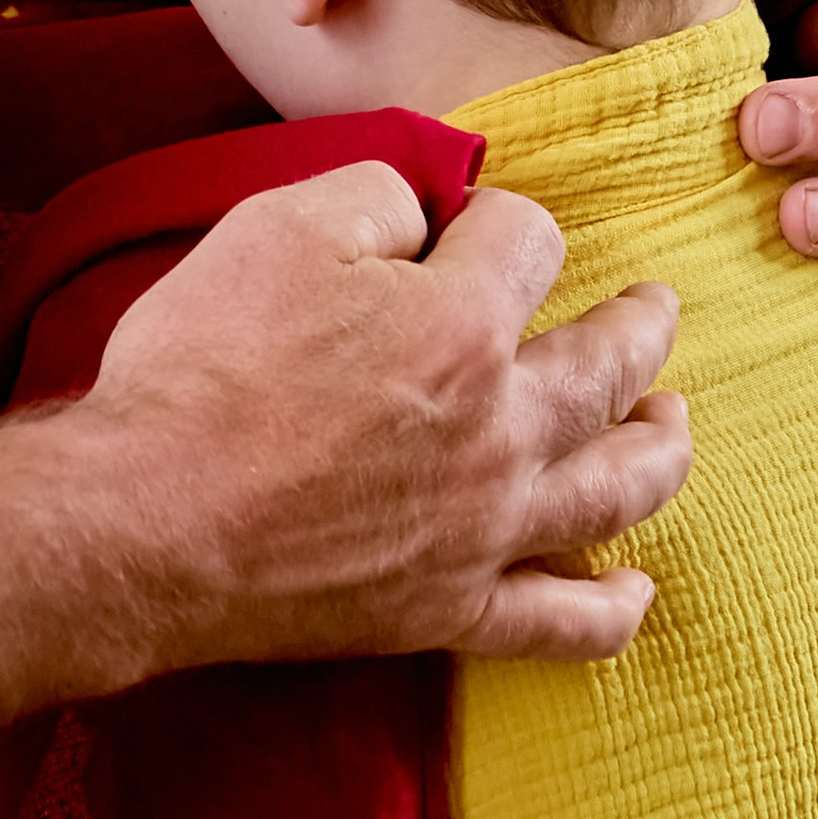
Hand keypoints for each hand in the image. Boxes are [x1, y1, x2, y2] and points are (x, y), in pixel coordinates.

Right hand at [0, 158, 686, 818]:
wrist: (142, 521)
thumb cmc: (201, 367)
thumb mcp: (274, 226)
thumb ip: (374, 195)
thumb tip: (424, 214)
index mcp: (465, 323)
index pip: (530, 241)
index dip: (502, 219)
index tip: (474, 224)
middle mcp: (502, 427)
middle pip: (609, 364)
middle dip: (640, 325)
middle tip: (657, 306)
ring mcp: (486, 529)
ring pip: (616, 488)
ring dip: (659, 449)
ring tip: (675, 420)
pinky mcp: (451, 612)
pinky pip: (560, 623)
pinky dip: (610, 609)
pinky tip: (637, 591)